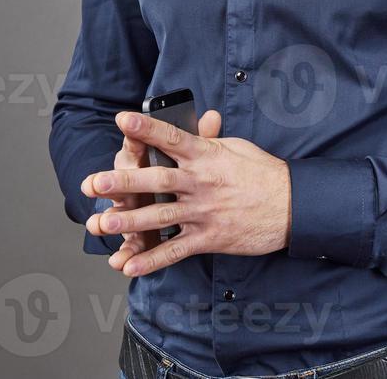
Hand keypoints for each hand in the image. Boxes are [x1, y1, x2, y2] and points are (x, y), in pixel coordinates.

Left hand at [81, 109, 292, 275]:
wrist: (292, 206)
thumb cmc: (263, 173)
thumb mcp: (236, 147)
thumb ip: (208, 140)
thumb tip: (194, 125)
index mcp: (207, 156)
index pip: (172, 138)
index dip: (147, 128)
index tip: (122, 118)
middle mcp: (202, 183)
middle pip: (157, 181)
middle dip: (123, 182)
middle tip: (94, 182)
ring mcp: (204, 213)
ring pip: (160, 218)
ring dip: (128, 222)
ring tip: (101, 224)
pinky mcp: (210, 238)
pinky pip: (176, 251)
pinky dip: (152, 260)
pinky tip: (129, 266)